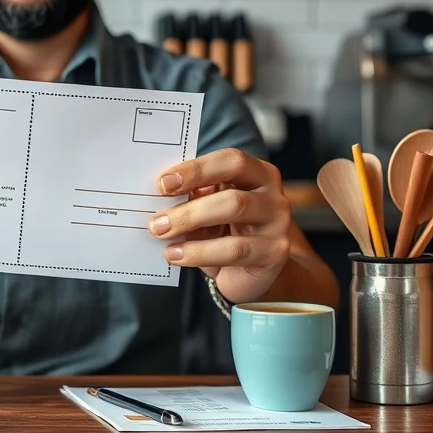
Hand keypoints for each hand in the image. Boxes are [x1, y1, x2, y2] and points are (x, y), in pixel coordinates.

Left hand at [148, 148, 291, 303]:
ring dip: (191, 224)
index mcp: (256, 173)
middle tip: (156, 220)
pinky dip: (199, 252)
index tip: (162, 183)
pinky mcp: (274, 252)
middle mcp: (272, 195)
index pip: (230, 161)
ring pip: (234, 213)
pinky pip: (234, 250)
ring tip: (161, 234)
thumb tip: (156, 195)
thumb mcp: (207, 209)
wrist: (250, 271)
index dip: (196, 169)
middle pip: (232, 192)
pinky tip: (174, 255)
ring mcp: (277, 224)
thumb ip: (191, 197)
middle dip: (188, 206)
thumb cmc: (224, 232)